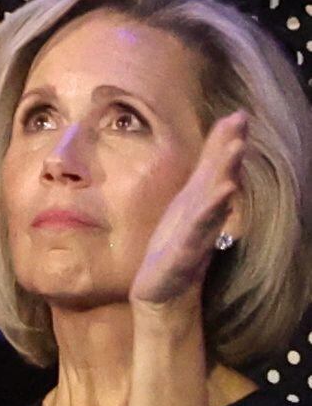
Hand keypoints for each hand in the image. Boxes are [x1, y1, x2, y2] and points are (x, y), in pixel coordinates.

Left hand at [133, 108, 247, 311]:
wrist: (163, 291)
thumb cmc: (176, 243)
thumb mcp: (187, 206)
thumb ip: (202, 178)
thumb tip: (218, 145)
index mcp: (202, 202)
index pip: (217, 167)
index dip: (227, 141)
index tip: (240, 114)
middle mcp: (205, 215)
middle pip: (219, 179)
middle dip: (230, 152)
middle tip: (241, 124)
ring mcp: (196, 234)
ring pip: (212, 203)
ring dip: (223, 178)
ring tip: (234, 154)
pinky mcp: (183, 255)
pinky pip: (196, 234)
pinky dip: (207, 216)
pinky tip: (218, 199)